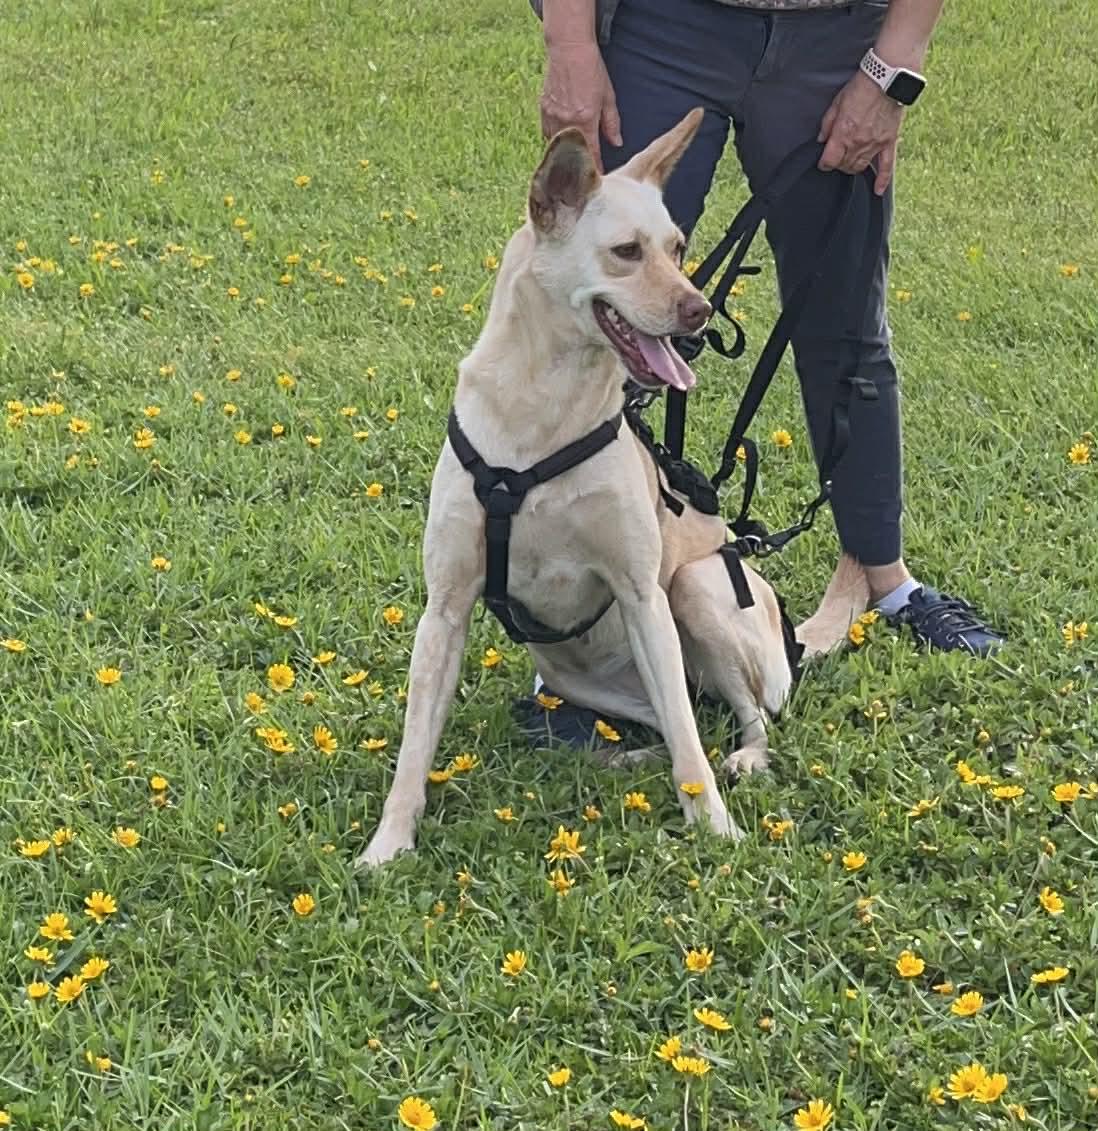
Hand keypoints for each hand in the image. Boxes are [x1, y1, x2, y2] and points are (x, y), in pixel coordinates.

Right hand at [540, 41, 621, 171]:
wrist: (569, 49)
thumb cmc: (591, 69)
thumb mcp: (608, 96)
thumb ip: (611, 123)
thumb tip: (616, 143)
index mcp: (586, 120)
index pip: (592, 153)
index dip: (596, 167)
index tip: (599, 177)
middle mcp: (567, 122)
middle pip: (573, 153)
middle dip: (579, 164)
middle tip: (584, 174)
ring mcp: (553, 117)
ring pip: (558, 146)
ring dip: (565, 154)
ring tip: (571, 161)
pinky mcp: (544, 110)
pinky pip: (547, 134)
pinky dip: (555, 139)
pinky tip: (561, 140)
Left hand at [817, 71, 902, 194]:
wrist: (887, 78)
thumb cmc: (861, 87)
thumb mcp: (836, 103)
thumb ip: (827, 124)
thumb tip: (821, 140)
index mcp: (843, 134)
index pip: (828, 161)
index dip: (823, 163)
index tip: (823, 161)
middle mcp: (858, 143)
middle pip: (844, 166)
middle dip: (838, 164)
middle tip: (837, 156)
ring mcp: (875, 145)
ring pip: (860, 167)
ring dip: (852, 168)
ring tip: (850, 162)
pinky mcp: (889, 142)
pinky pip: (886, 166)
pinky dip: (882, 180)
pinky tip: (878, 190)